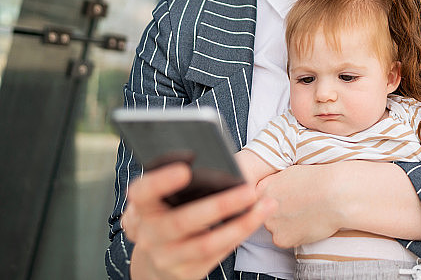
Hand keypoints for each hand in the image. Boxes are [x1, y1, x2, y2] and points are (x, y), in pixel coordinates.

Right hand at [122, 163, 272, 279]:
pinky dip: (241, 234)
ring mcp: (168, 256)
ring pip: (207, 243)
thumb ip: (178, 185)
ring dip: (241, 224)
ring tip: (266, 204)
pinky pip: (218, 253)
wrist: (157, 260)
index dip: (161, 181)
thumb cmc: (168, 214)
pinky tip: (258, 218)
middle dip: (220, 205)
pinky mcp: (187, 272)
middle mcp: (150, 235)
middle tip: (250, 189)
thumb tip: (209, 163)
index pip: (142, 193)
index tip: (185, 169)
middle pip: (182, 220)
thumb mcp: (163, 199)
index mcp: (142, 208)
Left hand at [256, 163, 342, 247]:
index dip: (277, 200)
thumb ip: (275, 184)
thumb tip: (272, 192)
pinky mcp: (281, 239)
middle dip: (281, 213)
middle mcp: (262, 206)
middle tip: (299, 207)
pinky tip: (308, 223)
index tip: (289, 200)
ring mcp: (270, 224)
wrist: (335, 194)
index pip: (261, 200)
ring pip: (277, 228)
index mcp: (262, 188)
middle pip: (268, 214)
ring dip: (288, 225)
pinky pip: (286, 239)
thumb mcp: (290, 173)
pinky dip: (296, 235)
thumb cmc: (318, 180)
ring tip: (306, 214)